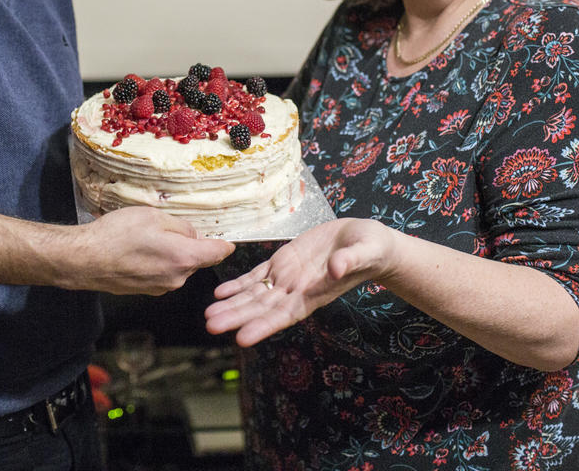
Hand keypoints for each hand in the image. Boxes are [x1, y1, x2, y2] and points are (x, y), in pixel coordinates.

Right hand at [74, 206, 234, 294]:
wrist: (85, 259)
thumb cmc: (116, 236)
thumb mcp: (154, 216)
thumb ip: (181, 226)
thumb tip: (193, 233)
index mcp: (184, 257)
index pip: (217, 252)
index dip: (225, 244)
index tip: (229, 241)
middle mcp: (177, 278)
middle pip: (196, 259)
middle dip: (189, 244)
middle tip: (168, 227)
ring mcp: (161, 287)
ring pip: (177, 266)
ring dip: (170, 253)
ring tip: (145, 238)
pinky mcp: (147, 290)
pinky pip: (162, 272)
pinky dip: (156, 261)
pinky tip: (137, 250)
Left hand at [205, 218, 387, 345]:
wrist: (366, 241)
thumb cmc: (370, 249)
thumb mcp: (365, 251)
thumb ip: (350, 261)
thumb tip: (335, 269)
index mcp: (316, 293)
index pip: (286, 315)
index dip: (264, 327)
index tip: (242, 338)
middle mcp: (297, 291)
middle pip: (262, 308)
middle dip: (236, 317)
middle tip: (210, 325)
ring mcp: (288, 278)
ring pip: (255, 294)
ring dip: (231, 305)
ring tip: (208, 314)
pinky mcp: (283, 262)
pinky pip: (257, 275)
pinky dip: (238, 284)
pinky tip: (219, 292)